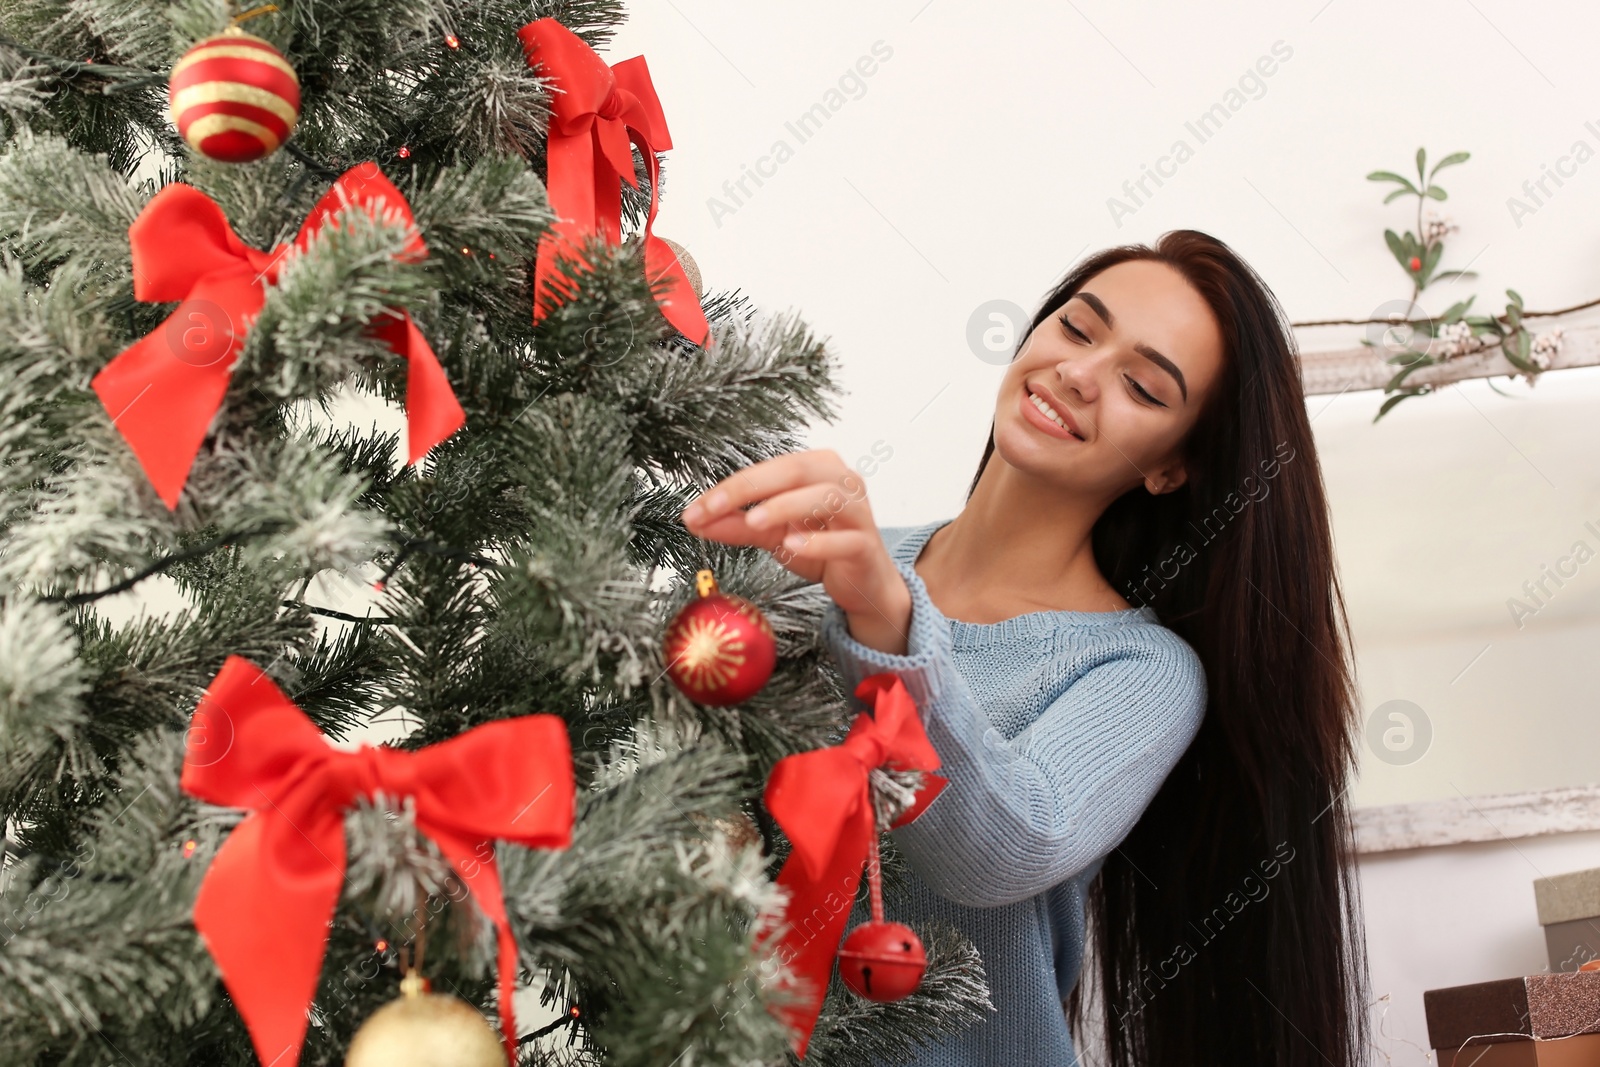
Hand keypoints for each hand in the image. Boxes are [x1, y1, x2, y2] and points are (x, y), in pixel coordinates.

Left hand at [679, 450, 911, 654]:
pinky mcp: (866, 546)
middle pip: (797, 470)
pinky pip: (846, 540)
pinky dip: (818, 542)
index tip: (698, 508)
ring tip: (754, 521)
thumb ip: (737, 525)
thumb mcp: (773, 534)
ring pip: (826, 497)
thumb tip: (694, 520)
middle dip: (751, 487)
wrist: (863, 583)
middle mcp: (843, 481)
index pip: (770, 468)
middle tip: (716, 507)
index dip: (732, 485)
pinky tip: (792, 546)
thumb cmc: (822, 547)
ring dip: (786, 506)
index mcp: (818, 468)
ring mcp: (858, 512)